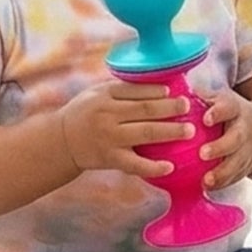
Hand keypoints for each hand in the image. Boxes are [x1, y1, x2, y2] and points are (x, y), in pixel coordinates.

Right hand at [54, 78, 188, 183]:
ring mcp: (110, 138)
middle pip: (145, 110)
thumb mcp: (97, 94)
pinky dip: (153, 167)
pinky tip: (170, 166)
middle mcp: (108, 115)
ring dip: (170, 132)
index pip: (136, 90)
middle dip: (170, 108)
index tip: (175, 92)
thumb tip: (161, 84)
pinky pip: (135, 164)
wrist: (60, 141)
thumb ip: (123, 89)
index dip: (158, 91)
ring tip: (190, 131)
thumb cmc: (85, 113)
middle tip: (189, 107)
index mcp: (105, 95)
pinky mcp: (111, 159)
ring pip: (145, 134)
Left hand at [198, 88, 251, 192]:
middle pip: (236, 138)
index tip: (207, 119)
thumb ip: (202, 96)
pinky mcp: (245, 168)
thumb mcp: (221, 100)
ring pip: (237, 162)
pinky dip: (223, 184)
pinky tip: (207, 189)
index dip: (219, 112)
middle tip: (203, 153)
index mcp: (235, 109)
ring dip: (222, 172)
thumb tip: (170, 90)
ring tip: (207, 180)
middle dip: (221, 146)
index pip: (229, 107)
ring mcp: (246, 150)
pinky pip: (235, 177)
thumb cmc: (230, 114)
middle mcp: (244, 129)